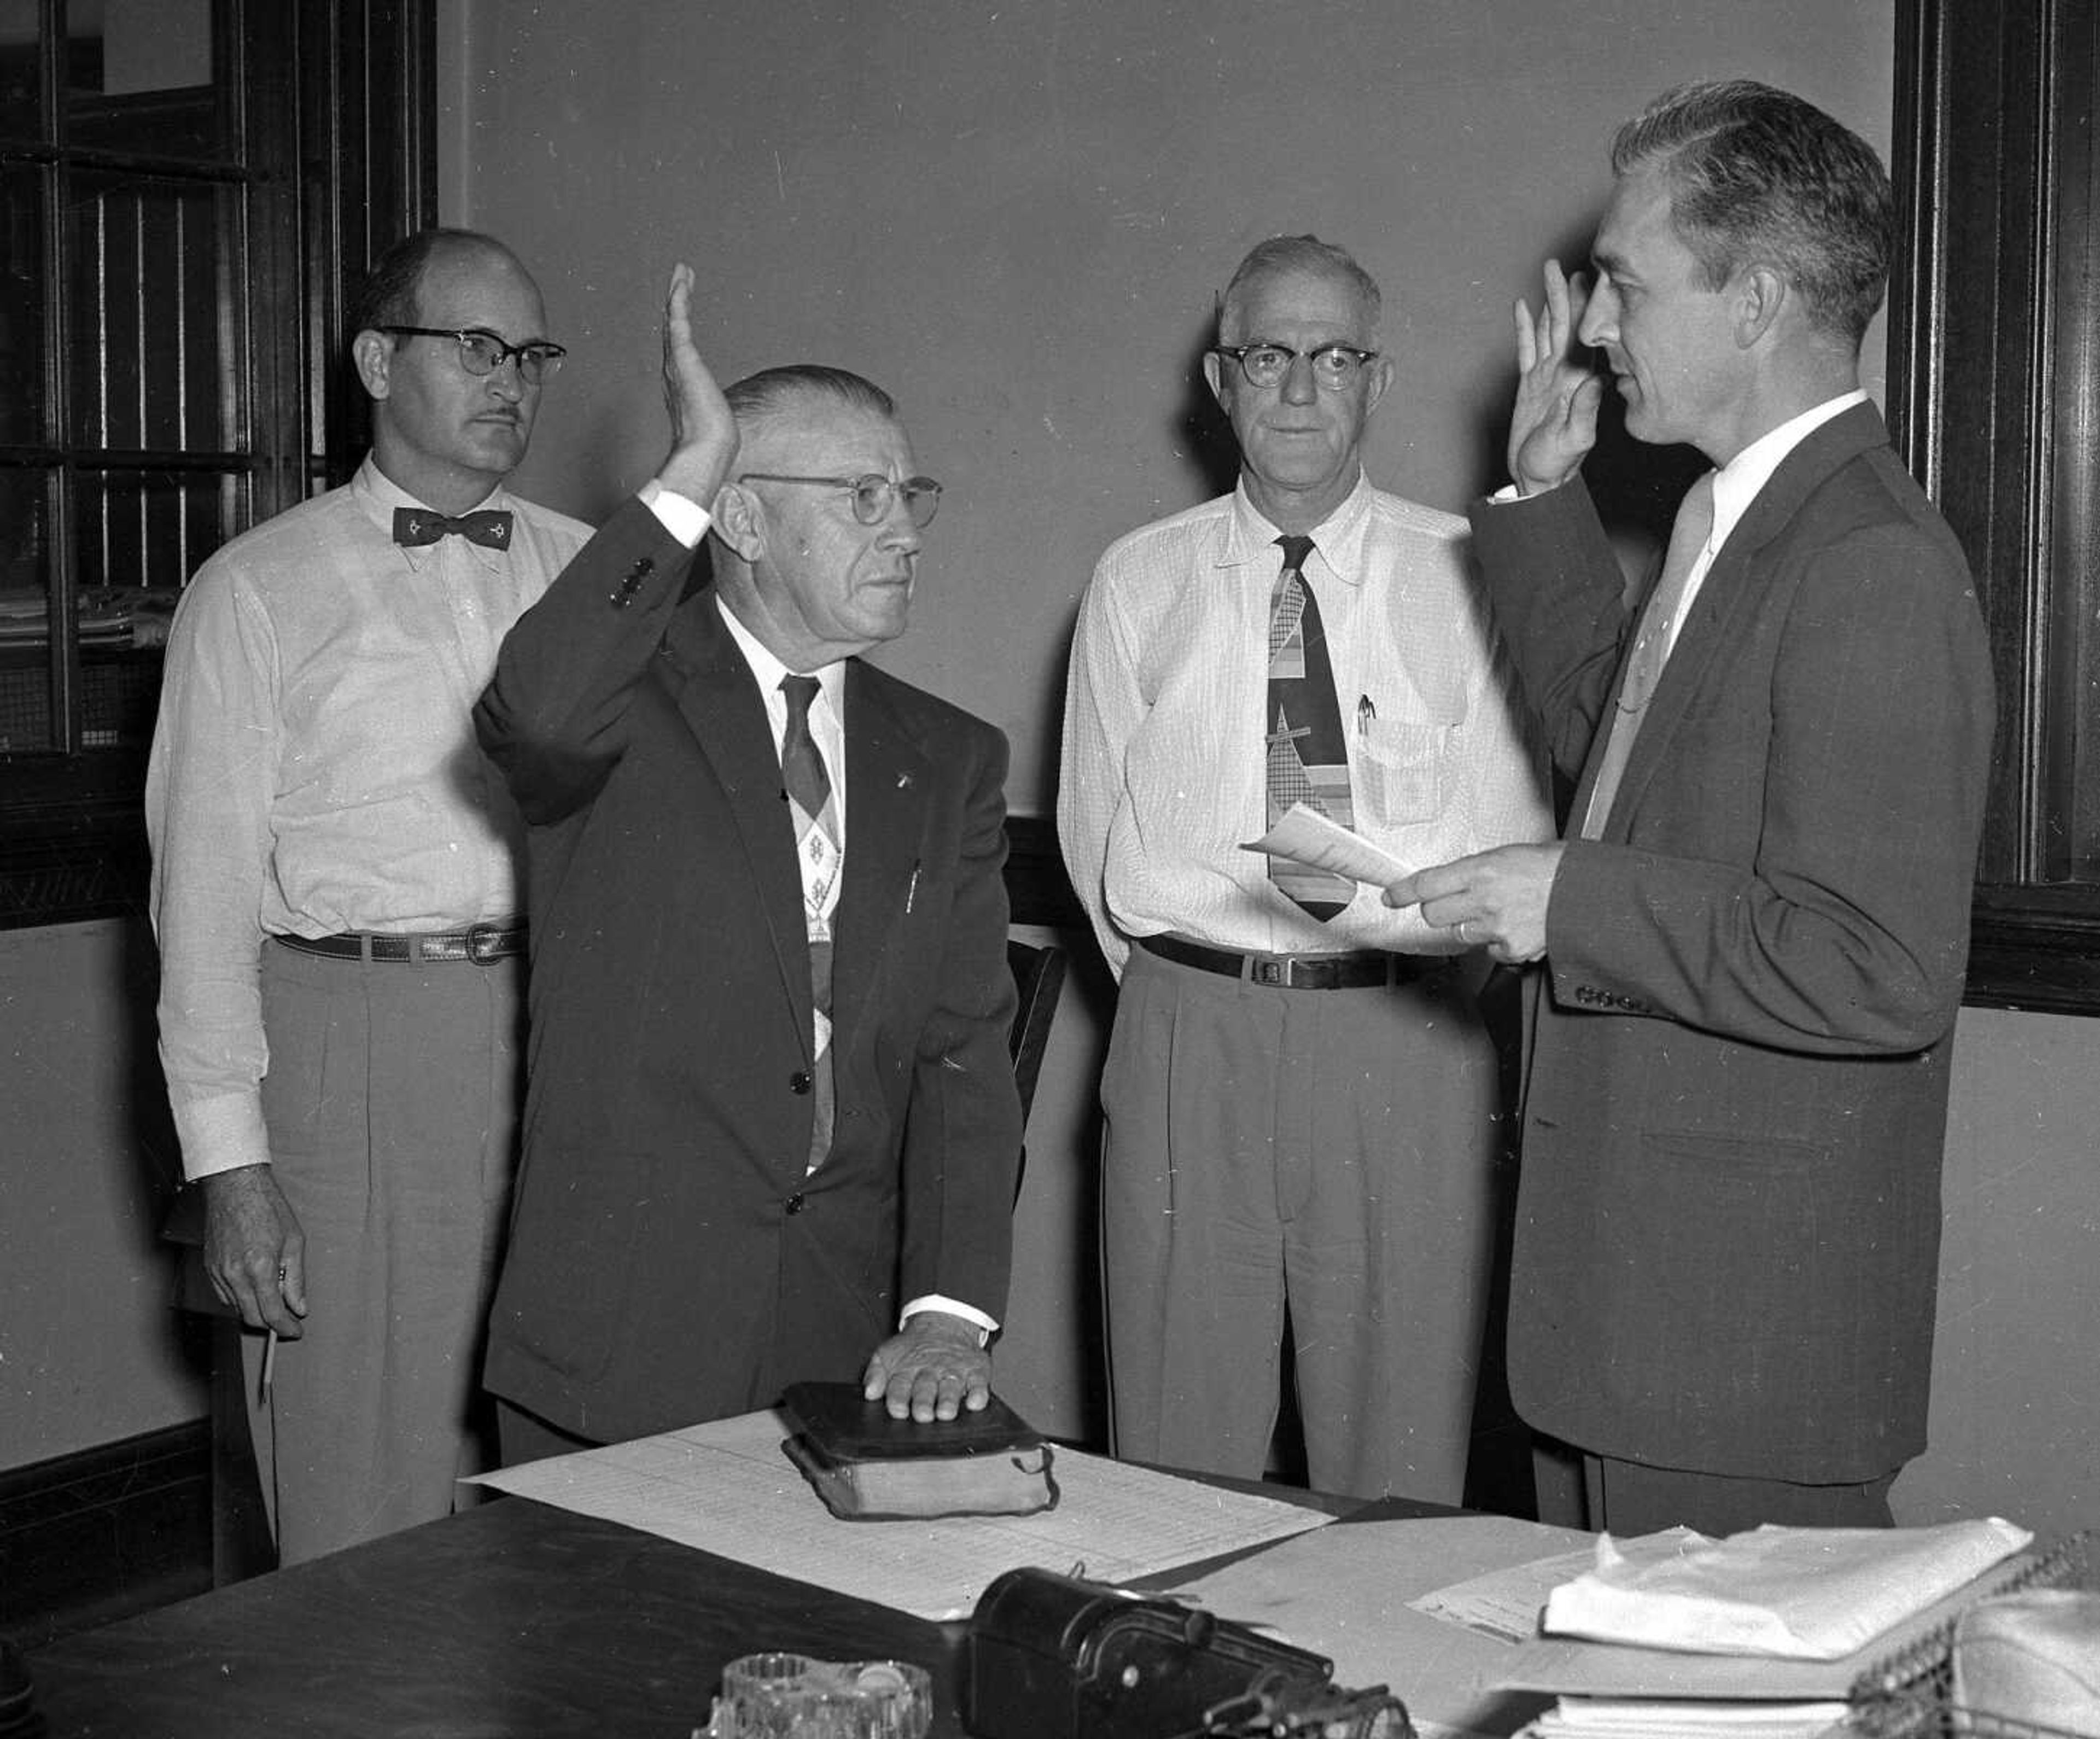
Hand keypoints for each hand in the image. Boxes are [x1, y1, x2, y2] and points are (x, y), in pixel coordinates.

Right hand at [202, 1163, 307, 1336]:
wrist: (235, 1187)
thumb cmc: (267, 1208)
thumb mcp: (294, 1242)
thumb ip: (296, 1279)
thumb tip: (299, 1306)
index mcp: (259, 1268)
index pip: (271, 1313)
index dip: (286, 1327)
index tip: (295, 1330)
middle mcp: (235, 1274)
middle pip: (251, 1317)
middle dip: (272, 1323)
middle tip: (289, 1318)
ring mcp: (218, 1272)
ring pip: (237, 1308)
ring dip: (256, 1309)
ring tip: (274, 1294)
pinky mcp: (209, 1268)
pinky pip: (224, 1295)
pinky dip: (241, 1298)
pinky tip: (254, 1286)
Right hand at [655, 261, 739, 504]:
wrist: (705, 451)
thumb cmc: (710, 444)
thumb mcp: (713, 424)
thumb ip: (712, 419)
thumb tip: (721, 433)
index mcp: (679, 384)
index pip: (677, 347)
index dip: (678, 325)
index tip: (681, 308)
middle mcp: (672, 371)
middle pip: (671, 328)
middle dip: (675, 302)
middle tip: (680, 279)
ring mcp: (676, 364)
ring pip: (673, 319)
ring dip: (677, 293)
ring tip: (682, 271)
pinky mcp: (683, 359)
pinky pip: (678, 321)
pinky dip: (679, 300)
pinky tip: (681, 283)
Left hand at [861, 1311, 991, 1421]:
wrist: (944, 1323)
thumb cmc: (912, 1350)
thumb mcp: (887, 1355)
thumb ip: (875, 1374)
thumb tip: (869, 1393)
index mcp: (907, 1370)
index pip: (899, 1386)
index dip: (898, 1398)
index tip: (898, 1411)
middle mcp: (931, 1371)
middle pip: (925, 1389)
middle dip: (924, 1402)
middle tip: (923, 1415)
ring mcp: (954, 1371)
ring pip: (951, 1388)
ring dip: (949, 1400)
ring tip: (945, 1413)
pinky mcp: (976, 1371)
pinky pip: (980, 1383)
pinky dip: (979, 1393)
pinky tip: (975, 1402)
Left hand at [1385, 842, 1565, 963]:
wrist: (1588, 893)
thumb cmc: (1553, 868)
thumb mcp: (1507, 856)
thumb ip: (1475, 871)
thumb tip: (1449, 883)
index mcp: (1482, 870)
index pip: (1427, 883)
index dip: (1403, 892)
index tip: (1391, 897)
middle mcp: (1484, 899)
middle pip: (1433, 915)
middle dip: (1438, 910)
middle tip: (1456, 904)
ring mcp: (1497, 927)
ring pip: (1460, 934)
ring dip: (1472, 925)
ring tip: (1501, 911)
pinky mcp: (1511, 949)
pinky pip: (1489, 950)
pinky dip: (1498, 942)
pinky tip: (1517, 926)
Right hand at [1508, 260, 1602, 495]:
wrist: (1537, 479)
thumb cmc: (1557, 465)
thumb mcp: (1574, 439)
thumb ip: (1584, 410)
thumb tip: (1596, 379)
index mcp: (1581, 380)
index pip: (1588, 336)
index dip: (1590, 308)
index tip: (1594, 278)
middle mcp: (1567, 372)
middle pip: (1568, 324)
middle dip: (1569, 293)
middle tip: (1569, 264)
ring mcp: (1548, 376)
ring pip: (1548, 329)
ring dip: (1549, 301)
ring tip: (1549, 272)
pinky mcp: (1529, 384)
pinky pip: (1527, 349)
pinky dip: (1525, 327)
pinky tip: (1523, 307)